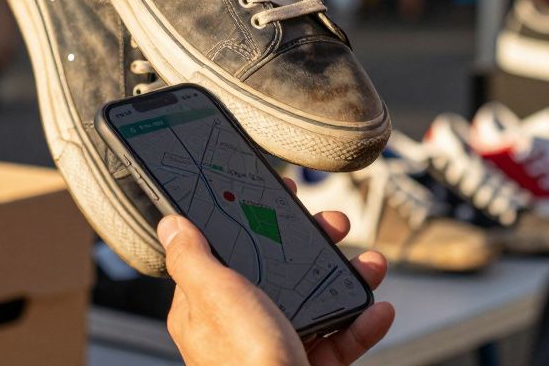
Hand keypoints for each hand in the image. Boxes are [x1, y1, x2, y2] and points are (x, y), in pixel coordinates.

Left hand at [160, 177, 393, 365]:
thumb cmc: (244, 362)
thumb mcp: (215, 294)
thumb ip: (192, 257)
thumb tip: (171, 224)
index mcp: (207, 307)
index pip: (225, 251)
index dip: (252, 220)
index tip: (279, 198)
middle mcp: (239, 326)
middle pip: (277, 271)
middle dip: (312, 245)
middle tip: (334, 225)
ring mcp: (275, 346)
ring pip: (314, 302)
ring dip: (346, 278)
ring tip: (369, 265)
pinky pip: (338, 340)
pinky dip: (361, 323)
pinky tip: (377, 310)